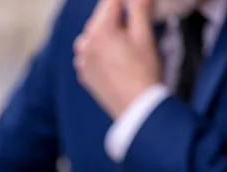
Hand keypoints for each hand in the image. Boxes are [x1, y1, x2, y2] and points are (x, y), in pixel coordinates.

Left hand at [73, 0, 161, 117]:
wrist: (136, 107)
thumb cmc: (143, 72)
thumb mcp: (144, 35)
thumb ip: (138, 9)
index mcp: (99, 30)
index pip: (111, 2)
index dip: (125, 1)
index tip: (136, 4)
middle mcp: (85, 44)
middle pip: (100, 19)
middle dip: (116, 17)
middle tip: (135, 24)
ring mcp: (82, 60)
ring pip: (93, 37)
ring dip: (107, 34)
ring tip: (126, 44)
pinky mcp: (84, 74)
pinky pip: (90, 55)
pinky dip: (100, 52)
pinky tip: (116, 59)